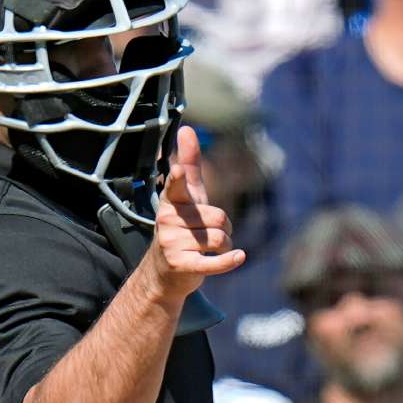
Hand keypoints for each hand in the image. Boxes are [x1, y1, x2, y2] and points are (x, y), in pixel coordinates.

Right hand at [141, 126, 245, 301]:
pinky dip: (228, 261)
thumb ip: (189, 164)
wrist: (163, 273)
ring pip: (221, 239)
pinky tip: (240, 257)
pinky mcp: (182, 266)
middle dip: (224, 229)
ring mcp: (172, 244)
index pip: (176, 186)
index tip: (179, 172)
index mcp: (171, 201)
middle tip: (207, 235)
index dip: (179, 179)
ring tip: (207, 250)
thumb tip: (186, 129)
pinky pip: (214, 261)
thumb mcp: (187, 197)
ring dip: (224, 247)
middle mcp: (168, 220)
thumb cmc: (181, 227)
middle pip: (219, 218)